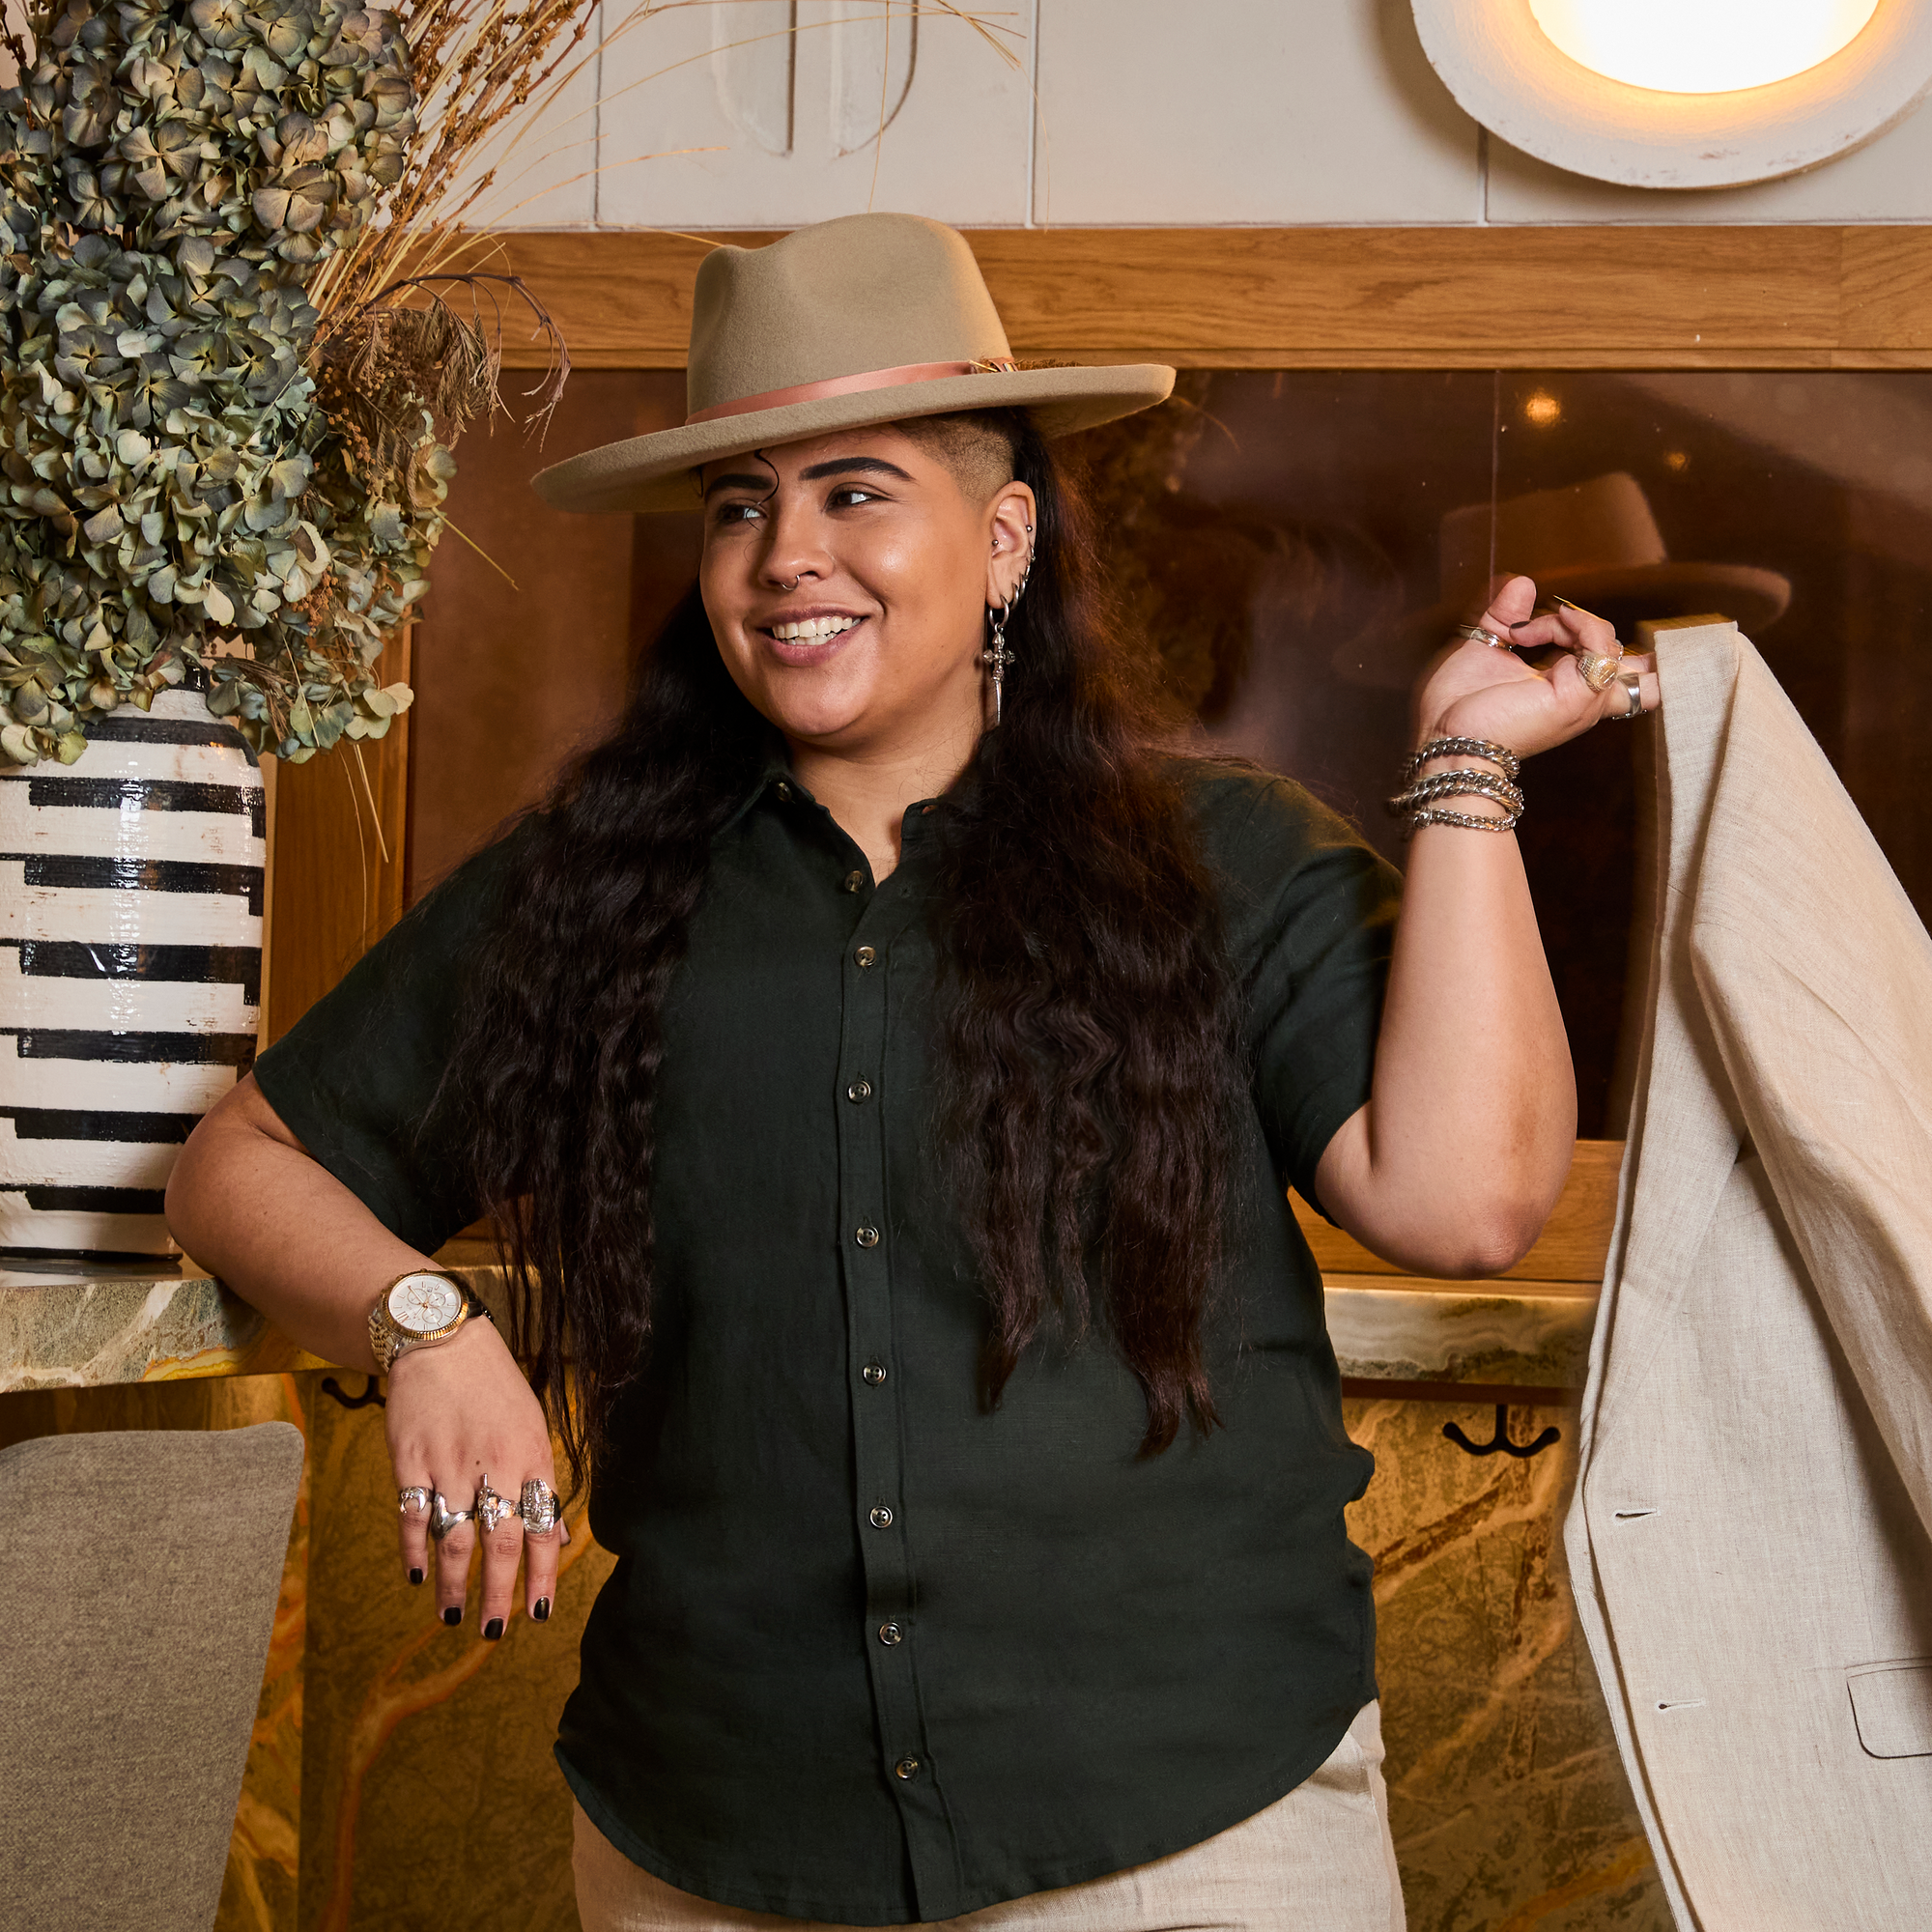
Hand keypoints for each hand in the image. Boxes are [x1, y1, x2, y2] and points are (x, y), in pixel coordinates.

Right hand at [387, 1316, 564, 1635]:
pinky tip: (417, 1576)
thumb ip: (541, 1481)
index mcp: (532, 1457)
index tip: (539, 1612)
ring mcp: (450, 1466)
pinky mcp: (411, 1463)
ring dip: (454, 1584)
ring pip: (455, 1539)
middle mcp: (495, 1466)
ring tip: (455, 1615)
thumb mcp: (532, 1426)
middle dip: (500, 1594)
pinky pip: (414, 1517)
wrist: (443, 1343)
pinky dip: (415, 1551)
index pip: (544, 1528)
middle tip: (496, 1632)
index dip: (542, 1575)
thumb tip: (556, 1536)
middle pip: (501, 1544)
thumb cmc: (494, 1388)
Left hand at [1411, 574, 1658, 758]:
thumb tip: (1523, 584)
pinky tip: (1554, 620)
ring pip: (1610, 644)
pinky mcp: (1578, 698)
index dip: (1581, 629)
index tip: (1525, 629)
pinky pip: (1601, 647)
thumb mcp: (1486, 646)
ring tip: (1525, 632)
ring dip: (1572, 623)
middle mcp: (1582, 698)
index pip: (1609, 661)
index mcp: (1566, 690)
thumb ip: (1506, 616)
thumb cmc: (1459, 706)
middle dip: (1593, 629)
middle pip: (1628, 659)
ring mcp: (1584, 700)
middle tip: (1540, 628)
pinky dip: (1581, 623)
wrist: (1445, 735)